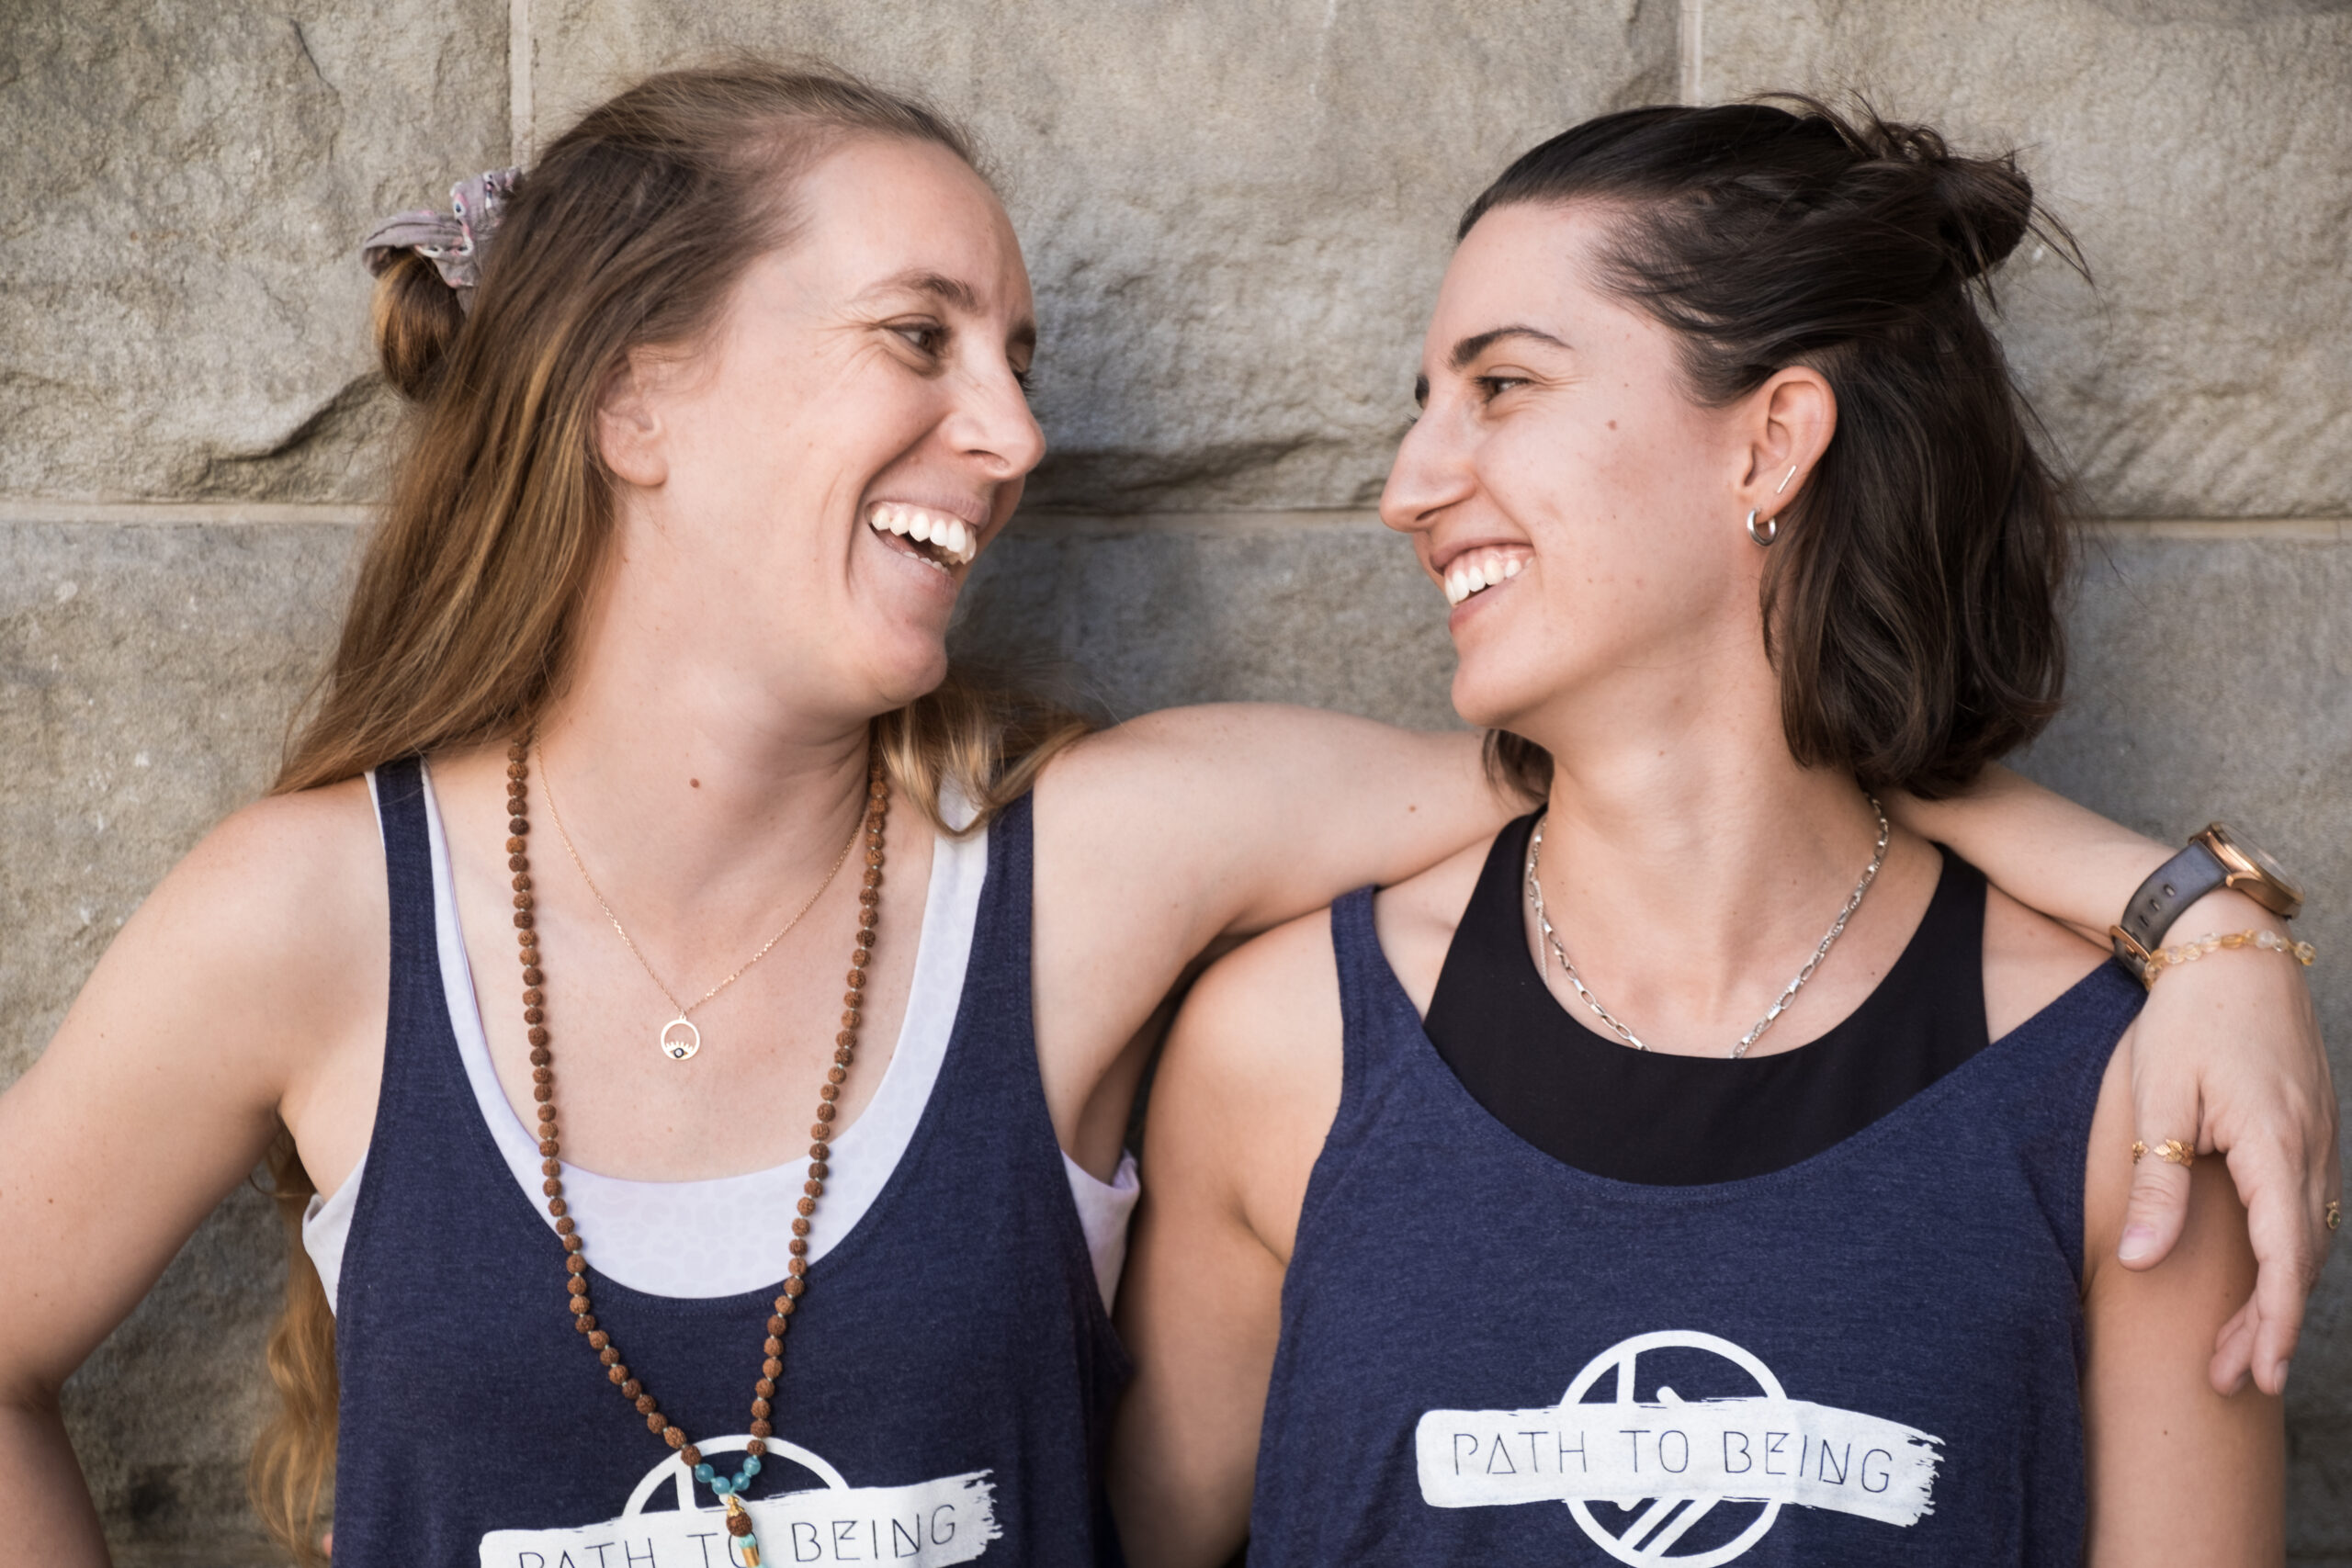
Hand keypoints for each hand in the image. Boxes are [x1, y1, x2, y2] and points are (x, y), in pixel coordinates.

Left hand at [2116, 890, 2338, 1395]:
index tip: (2264, 1372)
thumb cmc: (2186, 1019)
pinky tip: (2263, 1283)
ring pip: (2308, 1239)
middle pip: (2301, 1260)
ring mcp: (2318, 1140)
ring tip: (2240, 1351)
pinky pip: (2306, 1210)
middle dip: (2272, 1327)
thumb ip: (2159, 1179)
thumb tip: (2143, 1262)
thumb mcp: (2160, 1097)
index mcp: (2275, 1143)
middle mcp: (2311, 1149)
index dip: (2277, 1320)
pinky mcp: (2308, 1133)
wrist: (2231, 950)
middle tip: (2238, 1382)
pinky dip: (2286, 1256)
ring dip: (2278, 1296)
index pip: (2285, 1254)